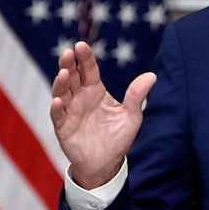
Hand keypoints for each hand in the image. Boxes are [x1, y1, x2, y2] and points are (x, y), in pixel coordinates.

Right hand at [49, 41, 155, 189]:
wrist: (106, 164)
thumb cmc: (118, 138)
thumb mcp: (132, 116)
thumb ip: (137, 96)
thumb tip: (152, 75)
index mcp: (95, 91)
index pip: (89, 70)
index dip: (85, 58)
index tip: (81, 45)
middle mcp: (80, 98)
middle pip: (71, 77)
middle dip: (68, 64)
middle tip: (67, 53)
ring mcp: (70, 112)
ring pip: (61, 93)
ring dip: (60, 83)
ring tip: (64, 73)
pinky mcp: (63, 128)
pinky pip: (57, 116)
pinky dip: (56, 108)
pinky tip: (58, 101)